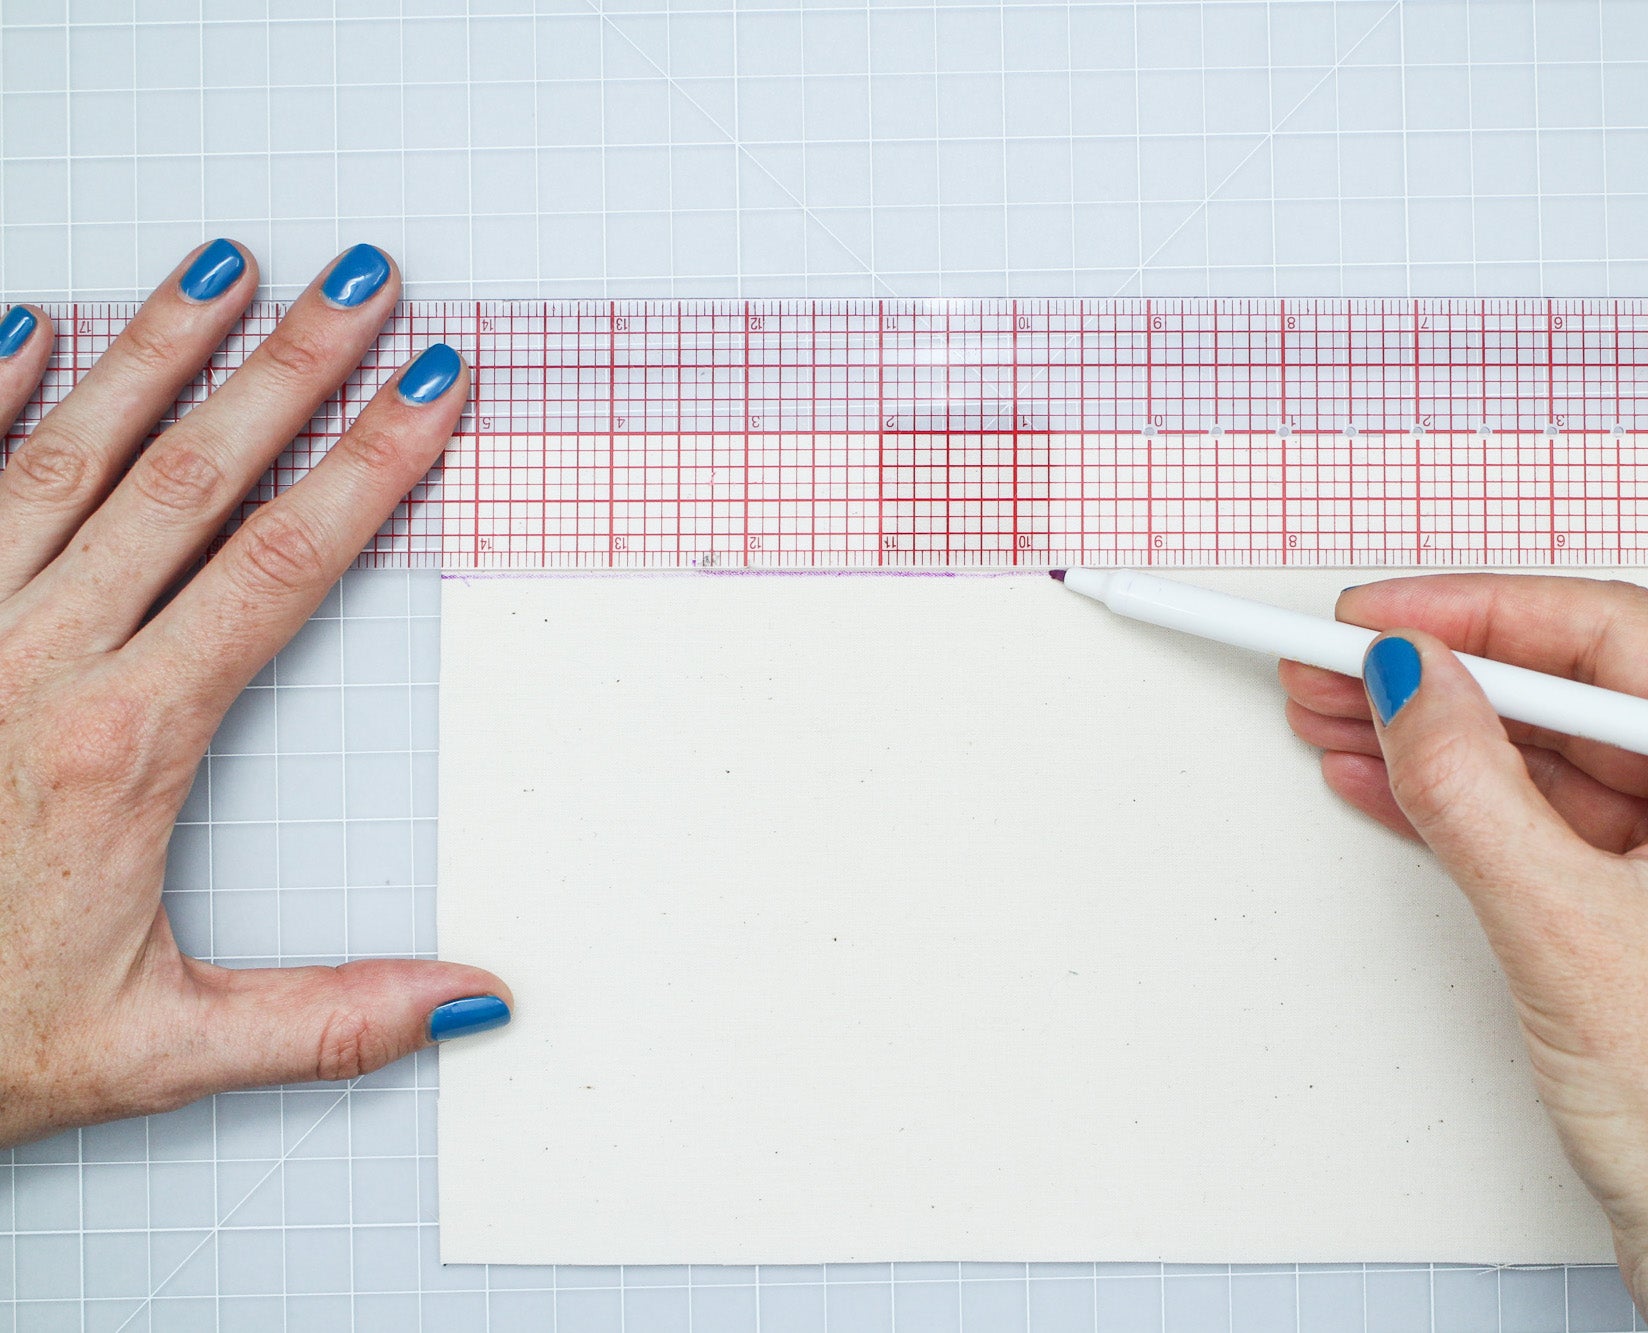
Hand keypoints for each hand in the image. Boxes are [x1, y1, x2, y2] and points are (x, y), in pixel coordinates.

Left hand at [0, 240, 510, 1148]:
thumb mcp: (155, 1051)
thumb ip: (324, 1019)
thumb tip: (468, 999)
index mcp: (123, 744)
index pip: (278, 567)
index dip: (366, 466)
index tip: (425, 389)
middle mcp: (32, 661)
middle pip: (187, 479)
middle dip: (285, 369)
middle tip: (356, 282)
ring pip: (65, 455)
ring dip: (152, 351)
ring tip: (220, 268)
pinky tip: (28, 327)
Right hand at [1282, 575, 1647, 1331]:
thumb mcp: (1570, 927)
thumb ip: (1473, 787)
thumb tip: (1413, 681)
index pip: (1613, 640)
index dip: (1477, 616)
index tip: (1380, 618)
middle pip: (1579, 693)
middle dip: (1447, 679)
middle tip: (1338, 663)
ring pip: (1558, 761)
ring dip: (1445, 742)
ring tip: (1339, 716)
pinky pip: (1557, 825)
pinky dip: (1471, 806)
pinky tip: (1390, 782)